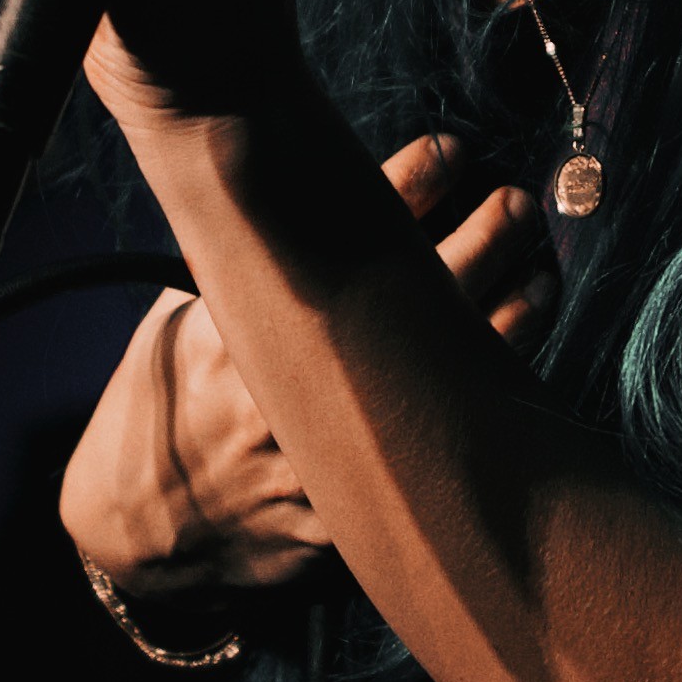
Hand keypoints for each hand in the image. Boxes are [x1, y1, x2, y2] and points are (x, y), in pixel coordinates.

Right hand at [61, 130, 555, 603]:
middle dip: (477, 244)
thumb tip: (301, 173)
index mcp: (234, 332)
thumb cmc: (170, 399)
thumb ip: (240, 263)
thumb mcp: (184, 317)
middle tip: (516, 204)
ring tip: (540, 269)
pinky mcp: (354, 519)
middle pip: (407, 306)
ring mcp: (321, 463)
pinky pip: (443, 455)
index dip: (403, 186)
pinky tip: (524, 367)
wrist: (141, 529)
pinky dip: (492, 404)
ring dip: (508, 318)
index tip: (451, 152)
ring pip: (441, 385)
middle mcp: (281, 395)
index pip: (331, 239)